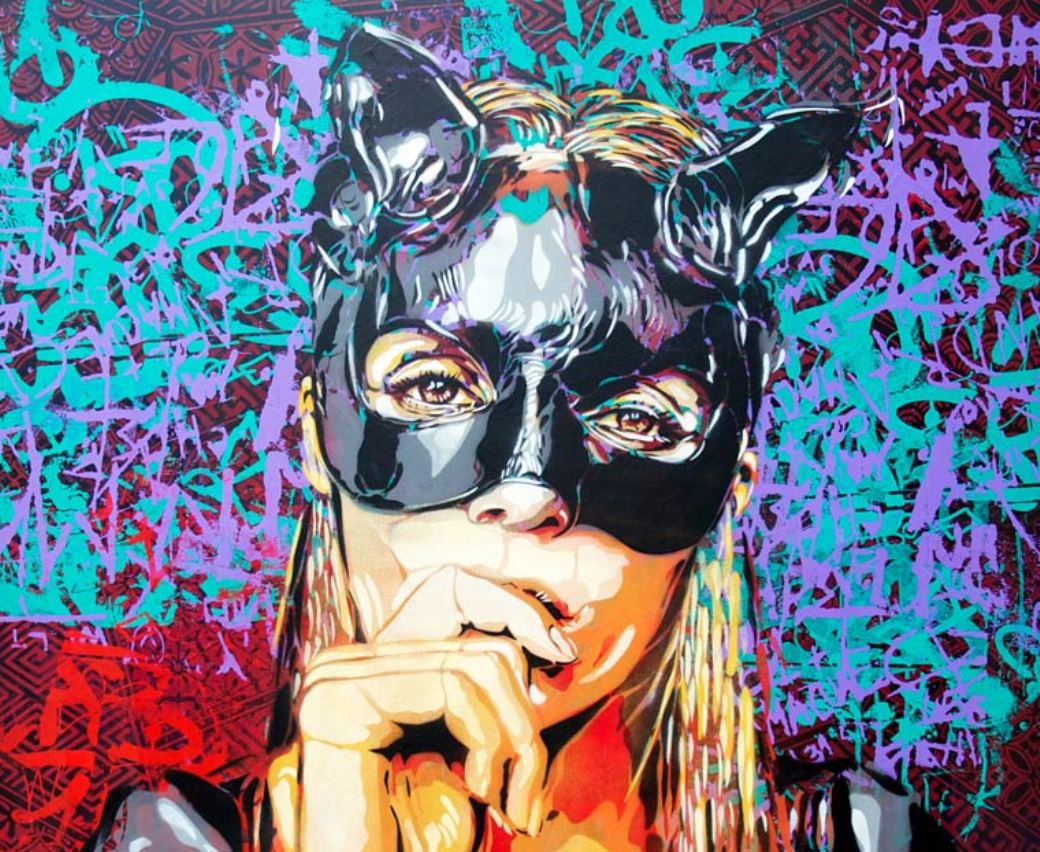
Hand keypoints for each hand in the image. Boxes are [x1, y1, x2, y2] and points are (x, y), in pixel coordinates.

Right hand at [267, 566, 577, 851]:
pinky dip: (487, 742)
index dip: (522, 700)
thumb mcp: (459, 760)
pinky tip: (478, 792)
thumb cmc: (413, 842)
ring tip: (503, 801)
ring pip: (478, 666)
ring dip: (511, 739)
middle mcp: (347, 661)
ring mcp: (338, 674)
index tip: (535, 770)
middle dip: (523, 724)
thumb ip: (484, 703)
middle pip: (483, 652)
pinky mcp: (343, 697)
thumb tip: (553, 647)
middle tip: (524, 799)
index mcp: (373, 671)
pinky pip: (452, 687)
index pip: (476, 643)